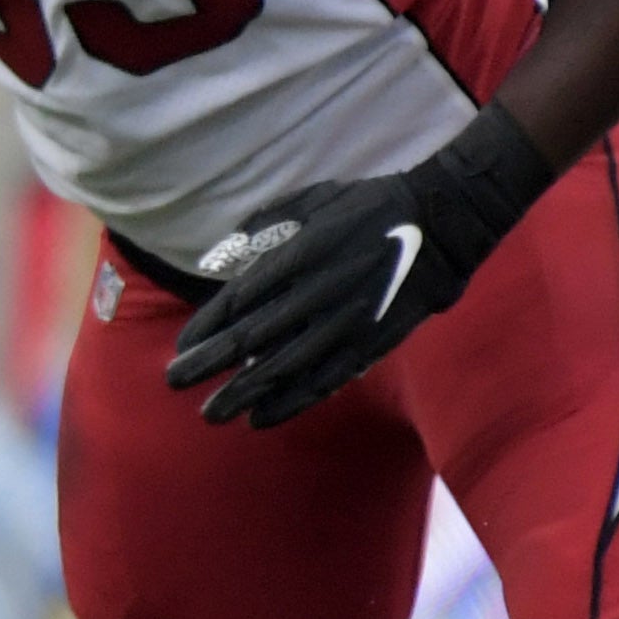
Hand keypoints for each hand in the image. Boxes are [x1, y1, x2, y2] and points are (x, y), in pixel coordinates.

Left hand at [165, 105, 552, 427]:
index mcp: (300, 255)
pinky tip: (264, 417)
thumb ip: (261, 227)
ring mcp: (348, 320)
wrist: (446, 218)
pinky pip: (328, 379)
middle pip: (253, 338)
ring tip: (211, 414)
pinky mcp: (375, 341)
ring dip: (244, 393)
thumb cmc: (370, 206)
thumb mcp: (311, 201)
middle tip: (173, 383)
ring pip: (286, 366)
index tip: (181, 347)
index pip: (239, 299)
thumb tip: (216, 258)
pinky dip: (294, 401)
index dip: (207, 327)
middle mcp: (318, 291)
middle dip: (209, 364)